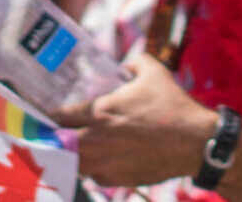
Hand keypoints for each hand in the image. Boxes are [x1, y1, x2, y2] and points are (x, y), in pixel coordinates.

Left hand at [53, 53, 214, 186]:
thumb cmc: (173, 106)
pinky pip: (93, 175)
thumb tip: (126, 63)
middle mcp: (95, 140)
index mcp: (100, 112)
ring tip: (77, 147)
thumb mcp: (155, 73)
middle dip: (55, 138)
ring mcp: (103, 163)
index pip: (58, 117)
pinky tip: (104, 158)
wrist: (194, 141)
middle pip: (57, 145)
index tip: (47, 115)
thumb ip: (135, 62)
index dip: (50, 116)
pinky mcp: (115, 180)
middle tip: (55, 133)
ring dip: (72, 155)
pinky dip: (94, 167)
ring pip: (72, 163)